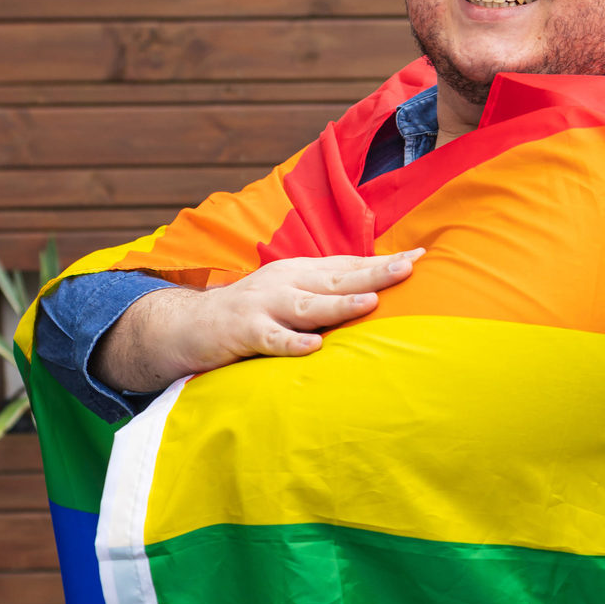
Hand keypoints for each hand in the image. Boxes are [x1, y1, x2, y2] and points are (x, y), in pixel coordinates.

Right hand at [93, 250, 421, 394]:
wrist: (185, 325)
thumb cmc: (249, 314)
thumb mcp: (287, 295)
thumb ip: (323, 294)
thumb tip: (373, 291)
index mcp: (298, 273)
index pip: (346, 264)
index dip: (381, 261)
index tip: (419, 257)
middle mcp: (284, 283)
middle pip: (336, 278)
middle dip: (373, 271)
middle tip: (408, 267)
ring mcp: (263, 307)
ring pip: (309, 306)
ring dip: (340, 303)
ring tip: (370, 301)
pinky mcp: (243, 333)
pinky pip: (272, 340)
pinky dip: (292, 343)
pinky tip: (313, 346)